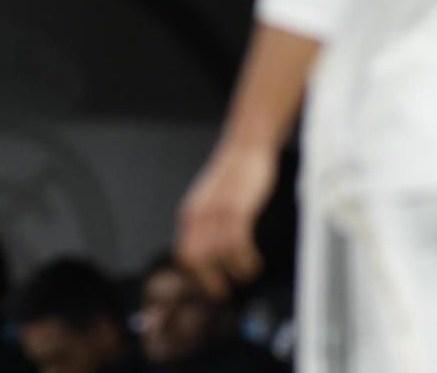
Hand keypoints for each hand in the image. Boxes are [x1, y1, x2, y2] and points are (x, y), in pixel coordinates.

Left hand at [176, 142, 276, 296]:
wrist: (245, 147)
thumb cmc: (234, 175)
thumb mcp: (213, 201)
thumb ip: (207, 223)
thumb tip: (209, 248)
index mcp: (191, 214)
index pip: (182, 253)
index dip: (194, 274)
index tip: (210, 284)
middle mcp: (199, 215)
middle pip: (192, 258)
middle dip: (208, 280)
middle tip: (224, 291)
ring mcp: (217, 212)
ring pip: (215, 254)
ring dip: (233, 271)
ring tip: (246, 274)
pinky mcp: (237, 208)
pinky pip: (237, 243)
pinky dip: (245, 260)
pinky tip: (254, 263)